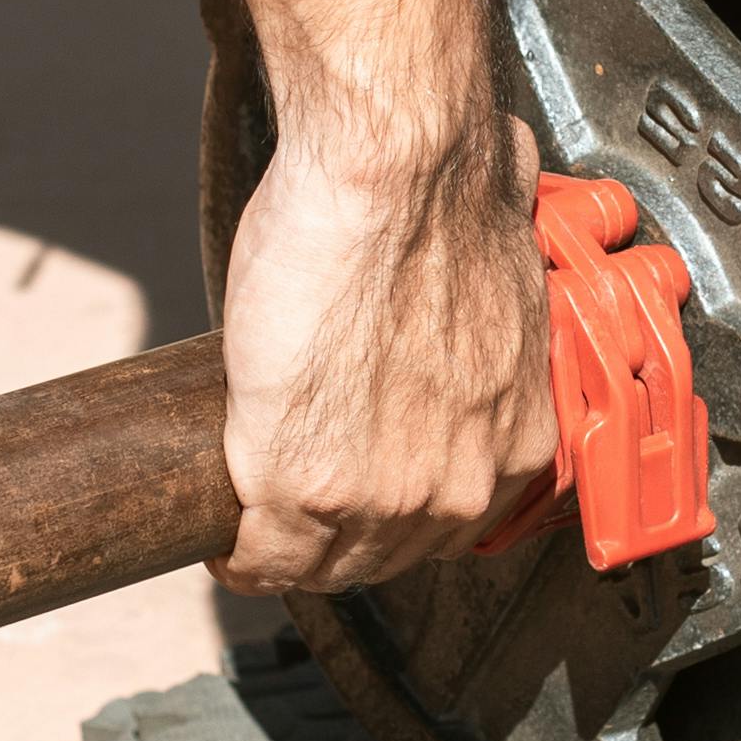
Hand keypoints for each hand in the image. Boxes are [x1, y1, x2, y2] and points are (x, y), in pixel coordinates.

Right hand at [212, 122, 557, 594]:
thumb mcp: (490, 288)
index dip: (397, 518)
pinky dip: (238, 558)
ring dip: (289, 556)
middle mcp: (463, 483)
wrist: (392, 174)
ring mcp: (385, 496)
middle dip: (345, 543)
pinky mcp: (305, 487)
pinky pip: (265, 558)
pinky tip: (224, 547)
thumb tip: (452, 301)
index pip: (453, 526)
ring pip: (328, 567)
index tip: (363, 506)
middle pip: (392, 556)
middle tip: (302, 522)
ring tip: (256, 533)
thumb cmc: (439, 200)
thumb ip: (477, 329)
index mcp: (516, 439)